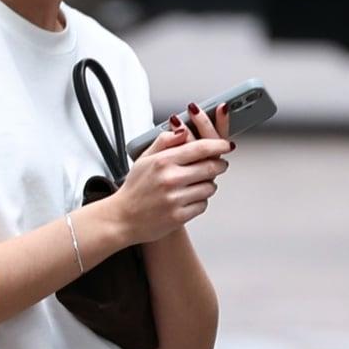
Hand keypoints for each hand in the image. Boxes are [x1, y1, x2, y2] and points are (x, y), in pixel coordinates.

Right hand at [114, 105, 231, 244]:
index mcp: (162, 161)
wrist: (122, 218)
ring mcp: (175, 199)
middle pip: (211, 167)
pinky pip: (203, 205)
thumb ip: (164, 141)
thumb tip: (182, 130)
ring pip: (210, 187)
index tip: (226, 145)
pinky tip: (187, 199)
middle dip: (219, 165)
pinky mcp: (179, 216)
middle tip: (216, 165)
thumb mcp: (143, 159)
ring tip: (194, 185)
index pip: (201, 148)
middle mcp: (170, 179)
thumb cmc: (134, 189)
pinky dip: (199, 201)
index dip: (219, 145)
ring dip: (208, 185)